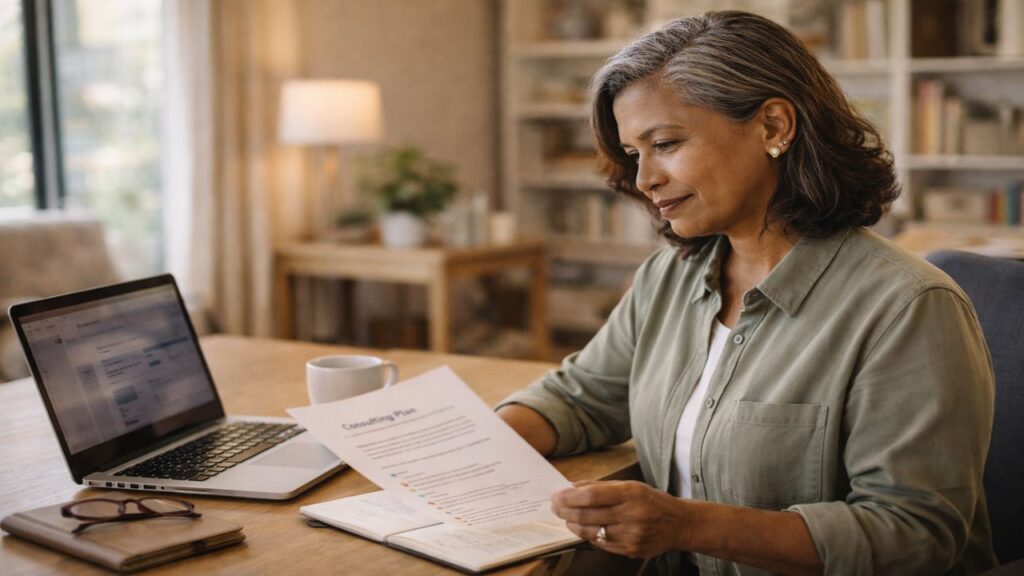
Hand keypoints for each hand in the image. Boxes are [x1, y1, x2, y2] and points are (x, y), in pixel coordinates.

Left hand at [550, 480, 691, 558]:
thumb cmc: (651, 501)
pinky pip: (601, 544)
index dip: (570, 497)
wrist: (679, 524)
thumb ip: (601, 486)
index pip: (593, 496)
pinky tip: (584, 529)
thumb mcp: (630, 485)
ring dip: (574, 525)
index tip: (557, 496)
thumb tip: (571, 487)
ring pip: (592, 532)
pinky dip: (589, 536)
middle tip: (555, 506)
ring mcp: (632, 535)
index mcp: (631, 493)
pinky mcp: (631, 550)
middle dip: (566, 511)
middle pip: (589, 515)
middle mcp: (632, 515)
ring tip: (566, 518)